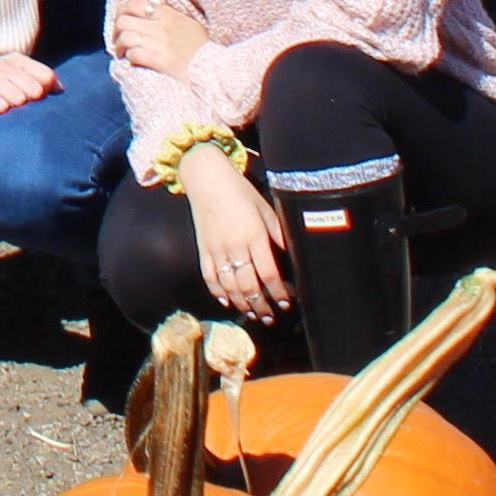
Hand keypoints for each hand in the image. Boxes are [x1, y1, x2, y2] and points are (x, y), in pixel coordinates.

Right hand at [0, 48, 57, 115]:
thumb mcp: (9, 73)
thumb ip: (34, 78)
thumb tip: (60, 88)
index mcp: (16, 59)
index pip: (46, 76)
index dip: (47, 90)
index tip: (37, 97)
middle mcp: (4, 65)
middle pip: (35, 90)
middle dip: (32, 101)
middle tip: (19, 103)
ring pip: (19, 99)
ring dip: (15, 107)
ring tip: (5, 105)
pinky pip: (0, 106)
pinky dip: (1, 110)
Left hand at [109, 0, 211, 76]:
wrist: (216, 72)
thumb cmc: (202, 50)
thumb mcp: (189, 24)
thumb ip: (169, 12)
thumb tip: (149, 0)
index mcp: (168, 15)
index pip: (134, 3)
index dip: (121, 12)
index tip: (121, 24)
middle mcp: (163, 26)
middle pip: (123, 21)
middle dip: (116, 32)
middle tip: (119, 43)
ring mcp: (161, 43)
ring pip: (125, 37)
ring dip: (120, 48)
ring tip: (124, 55)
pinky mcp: (161, 61)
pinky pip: (134, 54)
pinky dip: (129, 59)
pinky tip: (134, 64)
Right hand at [183, 154, 291, 324]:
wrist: (206, 178)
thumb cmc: (240, 191)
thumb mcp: (266, 208)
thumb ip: (278, 232)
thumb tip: (292, 254)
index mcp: (253, 235)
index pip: (269, 273)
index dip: (279, 292)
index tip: (287, 302)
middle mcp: (234, 245)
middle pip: (249, 285)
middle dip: (262, 305)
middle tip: (271, 317)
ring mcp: (216, 249)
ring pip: (229, 286)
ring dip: (243, 304)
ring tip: (254, 314)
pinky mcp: (202, 248)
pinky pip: (209, 276)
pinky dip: (218, 292)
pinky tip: (227, 301)